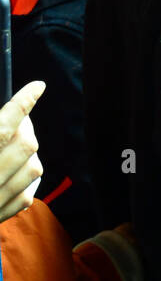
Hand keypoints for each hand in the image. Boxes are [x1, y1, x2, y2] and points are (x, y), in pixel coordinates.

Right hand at [0, 81, 45, 222]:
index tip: (37, 87)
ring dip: (27, 153)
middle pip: (27, 143)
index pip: (7, 123)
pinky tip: (9, 174)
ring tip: (12, 146)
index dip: (25, 101)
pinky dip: (23, 180)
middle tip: (16, 121)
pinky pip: (27, 193)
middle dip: (25, 127)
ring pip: (34, 167)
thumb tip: (4, 120)